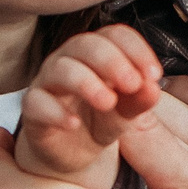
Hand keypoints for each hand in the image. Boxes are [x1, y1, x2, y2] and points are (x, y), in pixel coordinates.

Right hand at [16, 25, 164, 185]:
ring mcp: (47, 82)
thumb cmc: (99, 121)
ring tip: (108, 102)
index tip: (154, 75)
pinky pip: (37, 103)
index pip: (115, 35)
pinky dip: (55, 112)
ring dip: (86, 82)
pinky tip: (74, 124)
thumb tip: (154, 88)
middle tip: (133, 84)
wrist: (72, 153)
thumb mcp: (127, 112)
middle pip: (86, 44)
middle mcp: (69, 59)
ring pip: (61, 68)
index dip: (136, 50)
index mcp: (96, 53)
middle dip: (112, 62)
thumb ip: (140, 99)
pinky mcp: (32, 109)